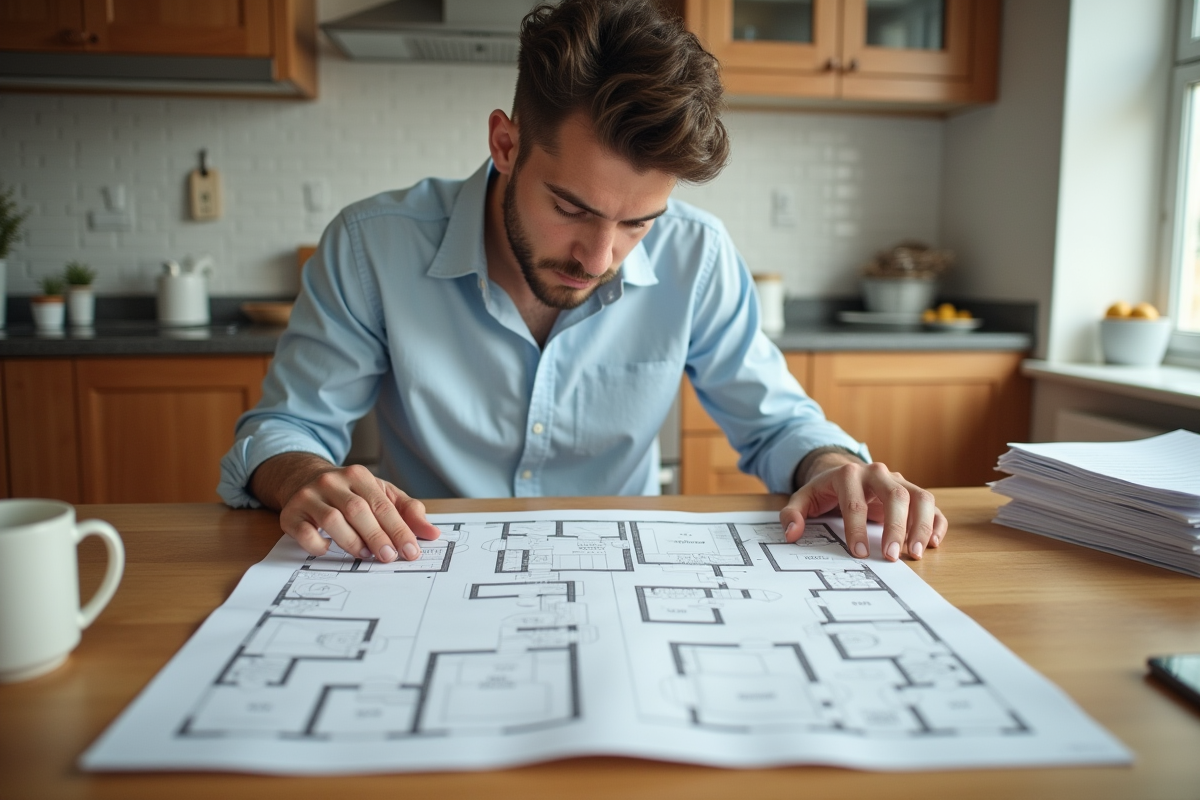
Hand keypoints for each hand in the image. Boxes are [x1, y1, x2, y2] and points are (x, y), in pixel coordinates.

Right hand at [250, 453, 440, 562]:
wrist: (303, 478)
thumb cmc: (350, 492)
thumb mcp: (380, 494)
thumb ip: (407, 511)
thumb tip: (433, 533)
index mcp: (359, 475)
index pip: (383, 505)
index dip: (398, 529)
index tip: (411, 551)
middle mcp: (332, 482)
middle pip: (358, 510)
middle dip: (377, 536)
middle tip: (389, 557)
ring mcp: (309, 496)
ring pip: (332, 519)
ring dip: (351, 541)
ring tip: (364, 555)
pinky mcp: (291, 513)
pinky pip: (304, 531)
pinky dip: (318, 544)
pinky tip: (329, 549)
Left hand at [780, 451, 945, 561]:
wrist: (845, 473)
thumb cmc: (826, 491)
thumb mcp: (804, 498)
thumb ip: (793, 514)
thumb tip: (791, 534)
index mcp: (849, 474)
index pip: (855, 502)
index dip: (857, 529)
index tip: (858, 553)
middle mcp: (878, 473)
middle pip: (895, 496)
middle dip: (895, 528)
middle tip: (891, 556)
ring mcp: (899, 480)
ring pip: (920, 497)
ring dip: (922, 525)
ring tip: (916, 552)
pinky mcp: (913, 491)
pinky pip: (932, 505)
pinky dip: (936, 523)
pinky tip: (933, 543)